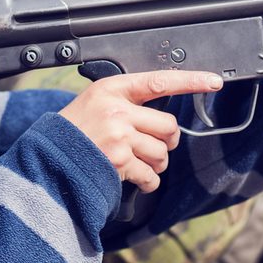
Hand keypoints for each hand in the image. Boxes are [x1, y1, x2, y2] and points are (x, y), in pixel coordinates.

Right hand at [59, 70, 222, 192]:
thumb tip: (164, 120)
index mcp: (113, 90)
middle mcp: (117, 110)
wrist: (48, 159)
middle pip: (168, 126)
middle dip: (168, 141)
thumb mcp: (96, 102)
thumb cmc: (74, 131)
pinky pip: (151, 175)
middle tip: (156, 145)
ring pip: (162, 152)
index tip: (214, 81)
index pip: (160, 81)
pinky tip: (136, 178)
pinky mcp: (118, 162)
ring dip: (157, 163)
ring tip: (140, 162)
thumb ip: (128, 103)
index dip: (191, 81)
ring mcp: (118, 136)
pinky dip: (148, 181)